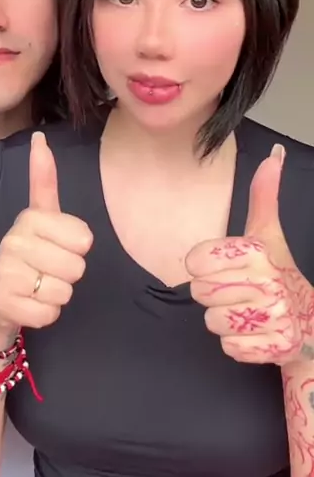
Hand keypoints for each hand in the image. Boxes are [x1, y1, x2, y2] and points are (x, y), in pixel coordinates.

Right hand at [0, 131, 92, 339]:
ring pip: (65, 290)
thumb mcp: (39, 217)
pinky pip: (50, 313)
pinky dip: (44, 315)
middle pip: (77, 266)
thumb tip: (40, 136)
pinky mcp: (5, 302)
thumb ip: (43, 180)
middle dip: (67, 275)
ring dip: (55, 295)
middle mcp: (14, 239)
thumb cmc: (26, 255)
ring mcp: (7, 271)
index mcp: (29, 217)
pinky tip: (27, 304)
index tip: (56, 244)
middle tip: (43, 270)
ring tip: (35, 287)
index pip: (84, 238)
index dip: (77, 247)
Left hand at [186, 144, 313, 366]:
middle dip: (211, 295)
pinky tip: (253, 331)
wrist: (307, 319)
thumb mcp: (267, 231)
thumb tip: (274, 154)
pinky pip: (229, 347)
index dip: (202, 266)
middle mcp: (267, 282)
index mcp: (257, 251)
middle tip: (234, 290)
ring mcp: (273, 317)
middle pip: (200, 293)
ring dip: (223, 320)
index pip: (197, 261)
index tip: (218, 267)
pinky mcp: (273, 347)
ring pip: (212, 322)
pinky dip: (237, 344)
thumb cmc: (276, 269)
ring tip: (244, 311)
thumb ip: (264, 193)